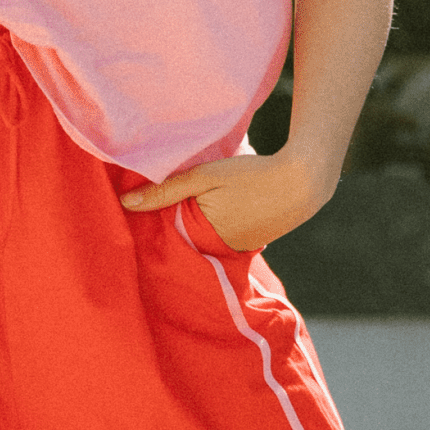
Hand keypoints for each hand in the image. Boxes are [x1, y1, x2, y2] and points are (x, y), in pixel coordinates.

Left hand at [121, 148, 337, 252]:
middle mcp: (218, 252)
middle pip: (185, 240)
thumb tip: (126, 204)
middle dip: (175, 226)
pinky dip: (216, 226)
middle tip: (166, 205)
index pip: (167, 236)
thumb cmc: (251, 176)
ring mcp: (236, 251)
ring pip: (204, 239)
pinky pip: (222, 238)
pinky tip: (222, 208)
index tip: (141, 210)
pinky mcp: (250, 245)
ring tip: (198, 205)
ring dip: (196, 225)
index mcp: (202, 237)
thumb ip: (166, 190)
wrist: (303, 182)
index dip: (155, 223)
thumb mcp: (204, 177)